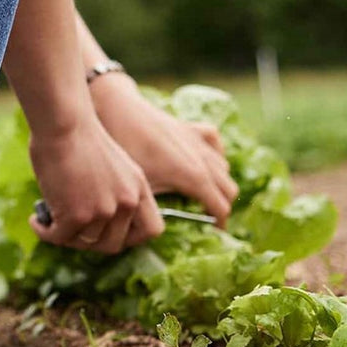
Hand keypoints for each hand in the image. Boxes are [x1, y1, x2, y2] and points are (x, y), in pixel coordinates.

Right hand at [29, 113, 164, 254]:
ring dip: (65, 236)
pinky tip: (35, 221)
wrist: (63, 124)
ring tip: (49, 222)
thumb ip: (114, 191)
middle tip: (72, 231)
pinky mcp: (77, 216)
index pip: (151, 230)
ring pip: (83, 242)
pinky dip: (44, 231)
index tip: (110, 233)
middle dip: (90, 242)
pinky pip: (59, 237)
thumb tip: (94, 220)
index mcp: (138, 188)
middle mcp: (126, 202)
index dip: (131, 238)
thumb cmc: (78, 136)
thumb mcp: (112, 165)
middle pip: (113, 244)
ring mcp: (103, 211)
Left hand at [89, 73, 238, 222]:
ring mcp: (199, 141)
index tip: (213, 235)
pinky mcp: (190, 128)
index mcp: (194, 177)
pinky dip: (215, 155)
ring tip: (203, 197)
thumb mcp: (141, 188)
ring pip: (223, 167)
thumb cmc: (126, 150)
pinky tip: (205, 161)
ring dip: (219, 183)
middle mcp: (204, 159)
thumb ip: (157, 209)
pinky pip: (215, 143)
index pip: (221, 208)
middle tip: (207, 220)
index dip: (219, 225)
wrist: (117, 110)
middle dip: (222, 206)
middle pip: (228, 190)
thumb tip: (160, 228)